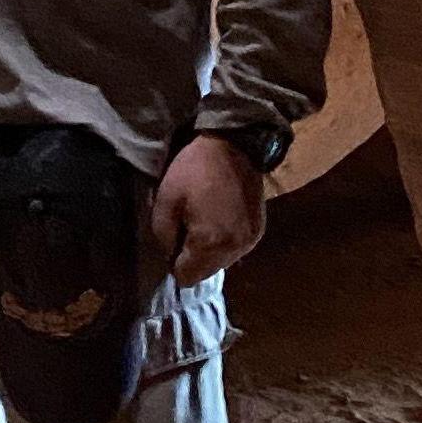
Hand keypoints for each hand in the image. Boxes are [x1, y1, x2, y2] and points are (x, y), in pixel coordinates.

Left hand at [150, 134, 266, 284]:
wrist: (233, 144)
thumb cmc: (195, 169)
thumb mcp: (166, 198)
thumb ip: (162, 235)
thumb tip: (169, 256)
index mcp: (209, 243)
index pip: (186, 278)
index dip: (174, 263)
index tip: (172, 240)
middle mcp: (234, 249)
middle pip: (205, 273)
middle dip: (192, 258)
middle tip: (186, 227)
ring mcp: (250, 241)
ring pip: (222, 263)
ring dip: (210, 251)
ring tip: (204, 221)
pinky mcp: (258, 231)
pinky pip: (236, 249)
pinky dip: (225, 241)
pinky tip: (220, 218)